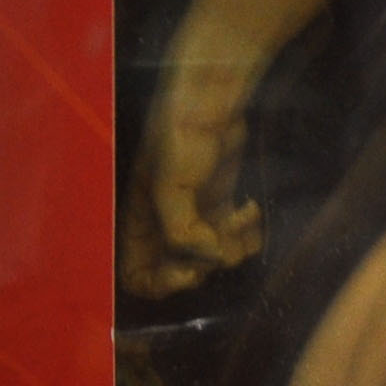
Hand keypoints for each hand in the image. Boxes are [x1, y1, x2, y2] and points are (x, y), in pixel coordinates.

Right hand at [121, 71, 262, 296]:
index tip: (185, 269)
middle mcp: (163, 228)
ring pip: (213, 261)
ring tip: (239, 215)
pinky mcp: (221, 209)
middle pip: (178, 273)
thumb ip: (182, 232)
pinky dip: (248, 234)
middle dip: (202, 263)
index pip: (136, 277)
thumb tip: (212, 258)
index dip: (159, 282)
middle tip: (216, 240)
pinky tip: (249, 210)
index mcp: (139, 224)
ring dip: (232, 245)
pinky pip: (236, 243)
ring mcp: (195, 220)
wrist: (212, 103)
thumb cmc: (179, 137)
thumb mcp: (168, 186)